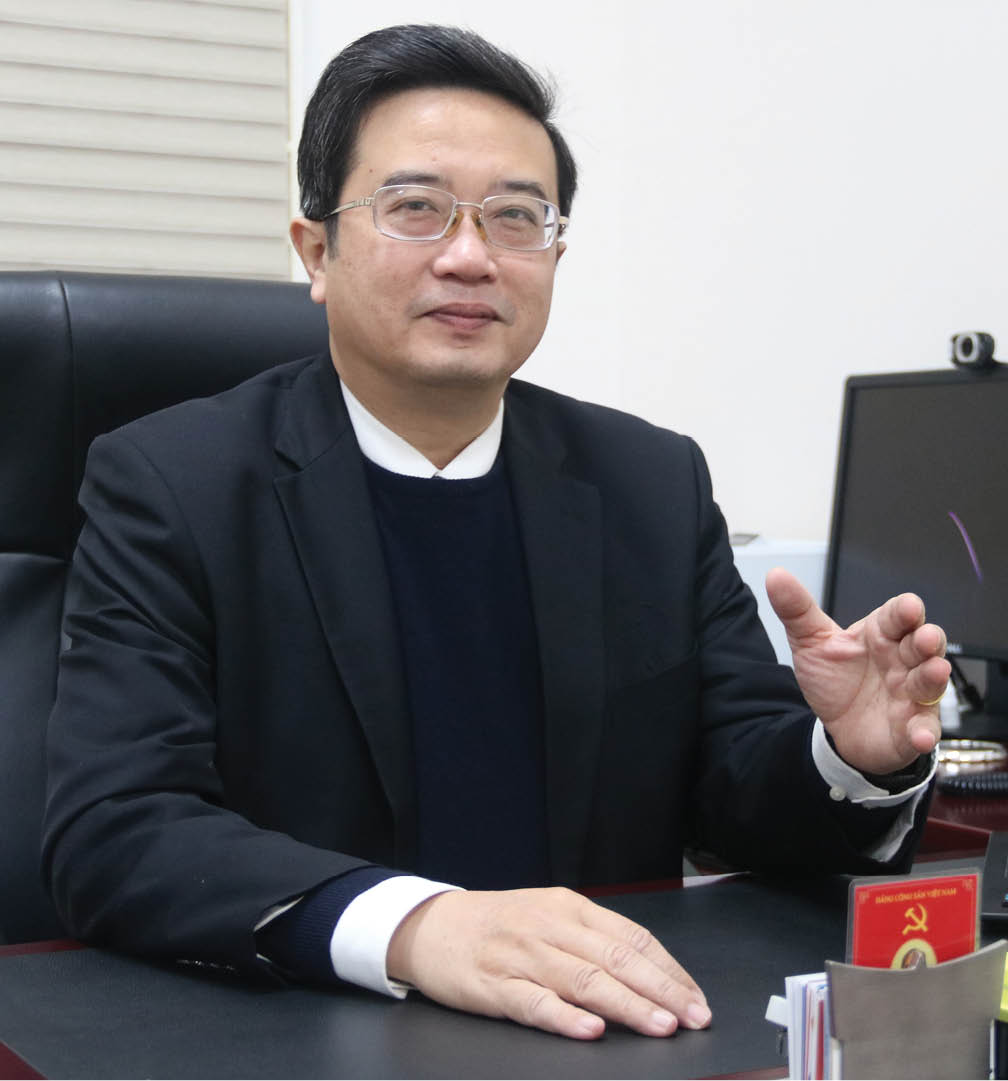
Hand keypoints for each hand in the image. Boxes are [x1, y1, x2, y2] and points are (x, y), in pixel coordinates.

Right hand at [386, 886, 710, 1039]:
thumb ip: (591, 939)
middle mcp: (549, 926)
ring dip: (626, 1005)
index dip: (668, 969)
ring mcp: (521, 955)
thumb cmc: (498, 924)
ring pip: (583, 980)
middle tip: (694, 1017)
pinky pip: (534, 1003)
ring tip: (660, 1026)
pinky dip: (565, 1017)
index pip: (630, 937)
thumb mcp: (547, 915)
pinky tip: (590, 1031)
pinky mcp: (493, 986)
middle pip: (615, 958)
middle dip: (661, 990)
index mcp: (568, 907)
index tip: (696, 997)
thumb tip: (650, 972)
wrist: (430, 925)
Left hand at [766, 567, 949, 774]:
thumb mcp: (811, 642)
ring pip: (930, 682)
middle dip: (928, 639)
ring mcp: (911, 694)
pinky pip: (924, 727)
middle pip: (923, 645)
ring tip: (935, 672)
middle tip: (925, 638)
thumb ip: (796, 610)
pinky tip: (920, 736)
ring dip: (934, 677)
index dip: (905, 611)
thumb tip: (776, 576)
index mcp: (880, 634)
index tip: (908, 607)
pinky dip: (924, 731)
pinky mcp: (912, 726)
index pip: (897, 616)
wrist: (835, 726)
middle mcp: (902, 661)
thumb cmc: (833, 679)